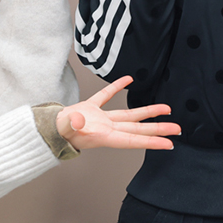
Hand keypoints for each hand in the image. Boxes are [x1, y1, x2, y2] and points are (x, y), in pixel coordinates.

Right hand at [56, 76, 179, 150]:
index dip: (152, 141)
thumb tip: (81, 119)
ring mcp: (100, 119)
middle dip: (159, 129)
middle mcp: (107, 129)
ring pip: (130, 115)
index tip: (169, 143)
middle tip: (178, 129)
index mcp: (104, 135)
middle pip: (138, 129)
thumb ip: (74, 123)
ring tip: (166, 109)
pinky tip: (129, 79)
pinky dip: (118, 87)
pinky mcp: (91, 109)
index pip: (133, 140)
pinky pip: (108, 97)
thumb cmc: (56, 132)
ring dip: (148, 112)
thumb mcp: (66, 129)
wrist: (44, 129)